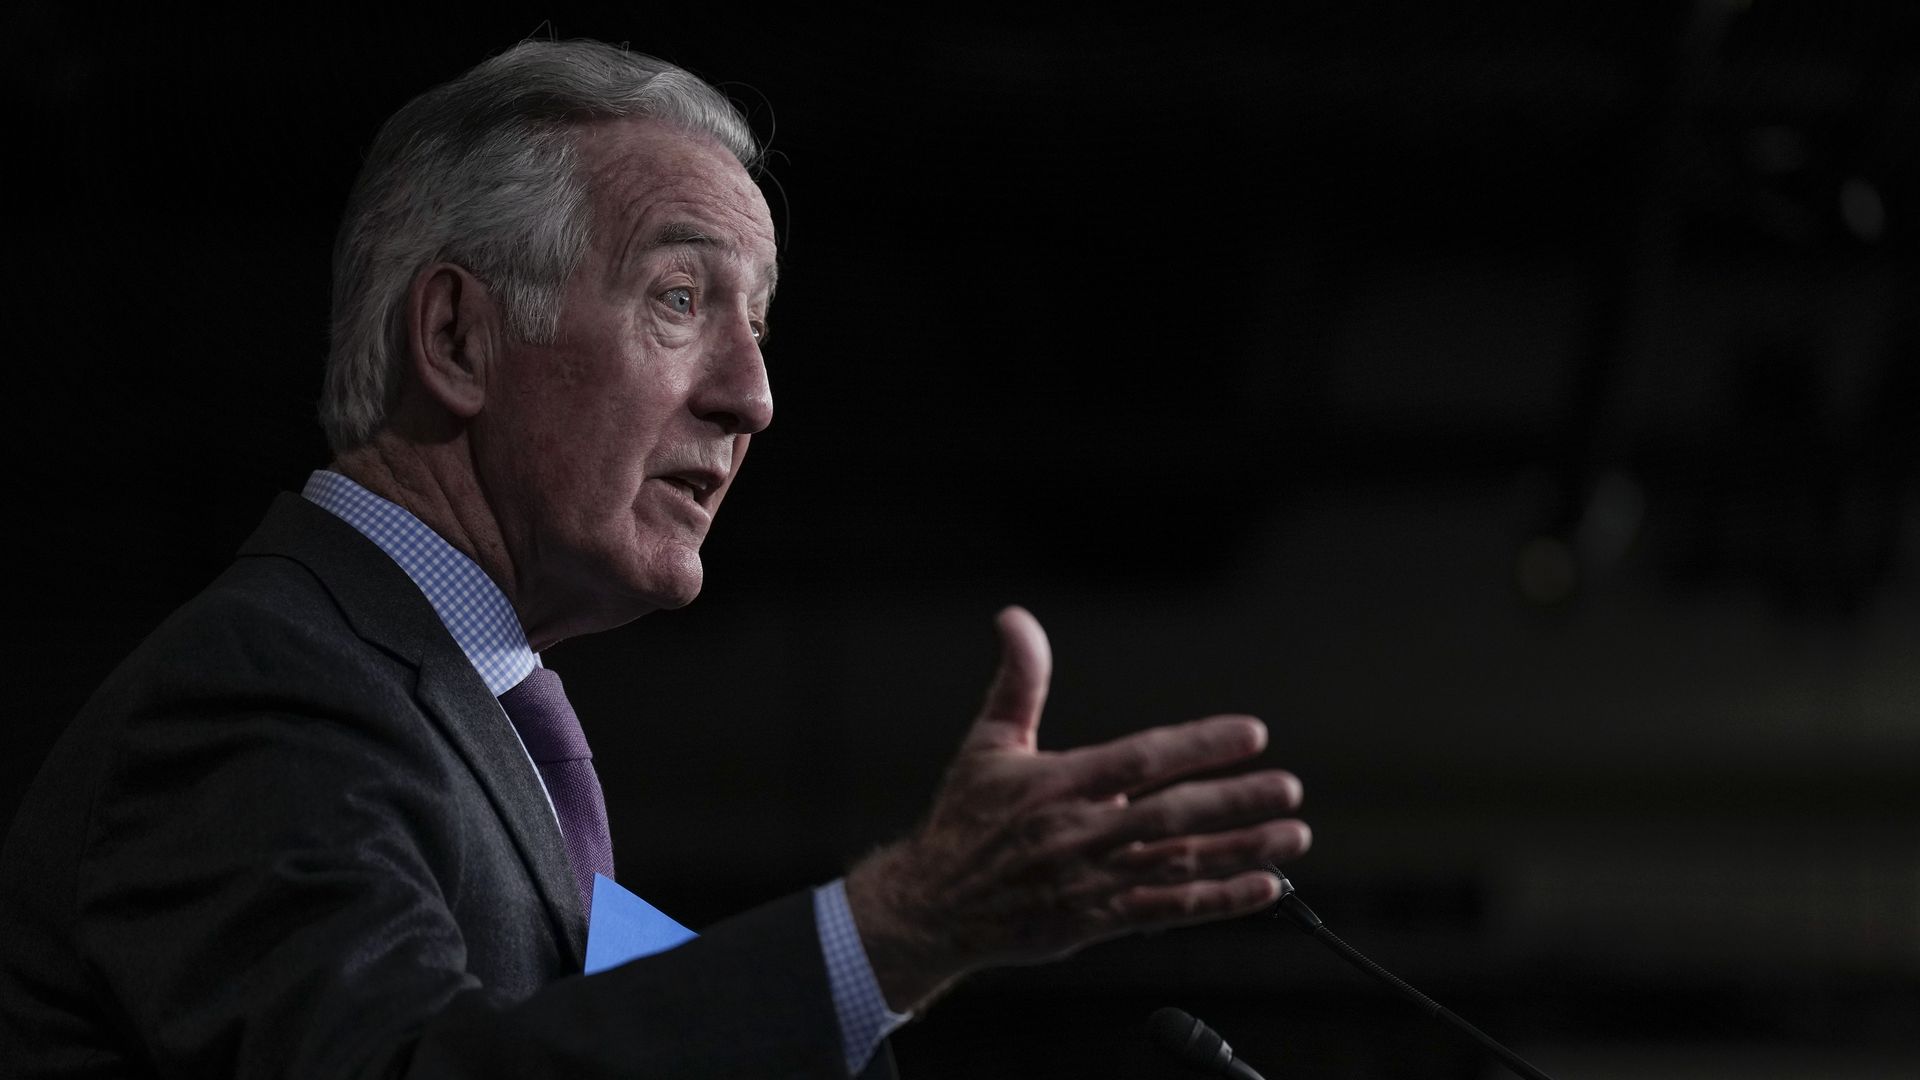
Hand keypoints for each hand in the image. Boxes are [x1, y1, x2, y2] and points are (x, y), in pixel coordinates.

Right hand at [844, 606, 1310, 1012]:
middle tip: (1289, 787)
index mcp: (1061, 784)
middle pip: (1174, 814)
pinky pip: (1168, 910)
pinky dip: (1218, 901)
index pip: (1142, 758)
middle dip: (1237, 800)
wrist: (931, 905)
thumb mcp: (988, 743)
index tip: (1250, 733)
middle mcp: (1082, 832)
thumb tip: (1015, 618)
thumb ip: (1018, 680)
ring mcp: (1093, 880)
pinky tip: (1263, 888)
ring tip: (1292, 835)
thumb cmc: (963, 822)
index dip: (1199, 745)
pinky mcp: (1098, 921)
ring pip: (1180, 864)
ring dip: (1242, 850)